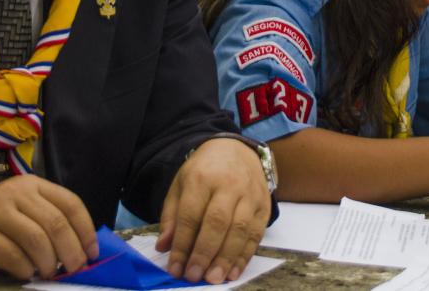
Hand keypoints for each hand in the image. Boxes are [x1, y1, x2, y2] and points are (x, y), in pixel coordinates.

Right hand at [0, 175, 97, 280]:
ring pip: (36, 240)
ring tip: (49, 272)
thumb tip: (81, 248)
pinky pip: (12, 257)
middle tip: (75, 269)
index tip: (92, 252)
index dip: (85, 230)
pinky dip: (25, 269)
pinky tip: (26, 272)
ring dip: (49, 262)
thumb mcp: (20, 207)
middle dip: (71, 251)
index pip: (69, 203)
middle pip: (55, 223)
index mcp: (30, 184)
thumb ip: (47, 218)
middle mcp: (14, 194)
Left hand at [156, 137, 271, 283]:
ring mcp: (249, 195)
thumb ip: (172, 216)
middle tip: (194, 276)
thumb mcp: (181, 185)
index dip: (183, 244)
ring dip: (226, 258)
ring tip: (214, 279)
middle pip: (217, 222)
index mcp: (201, 178)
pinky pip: (256, 234)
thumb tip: (164, 246)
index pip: (190, 215)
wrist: (237, 150)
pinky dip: (245, 256)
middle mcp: (228, 185)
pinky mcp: (264, 206)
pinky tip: (233, 272)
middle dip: (205, 252)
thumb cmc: (204, 171)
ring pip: (239, 229)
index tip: (175, 268)